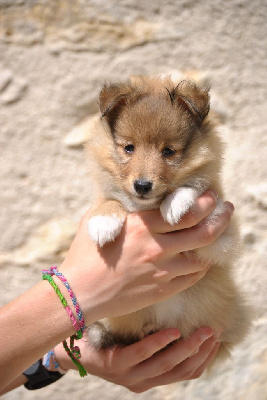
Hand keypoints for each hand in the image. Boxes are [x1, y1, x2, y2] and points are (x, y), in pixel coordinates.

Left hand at [54, 326, 220, 391]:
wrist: (74, 349)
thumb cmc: (111, 342)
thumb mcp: (137, 345)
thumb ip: (157, 341)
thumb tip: (181, 320)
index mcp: (152, 379)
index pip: (187, 374)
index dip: (205, 358)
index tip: (216, 338)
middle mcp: (144, 382)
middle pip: (181, 371)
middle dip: (201, 352)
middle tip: (213, 332)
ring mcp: (130, 375)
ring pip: (166, 365)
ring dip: (188, 348)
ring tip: (201, 331)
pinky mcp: (117, 364)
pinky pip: (142, 353)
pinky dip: (159, 343)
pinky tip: (172, 331)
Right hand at [60, 190, 233, 324]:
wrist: (79, 293)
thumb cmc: (84, 254)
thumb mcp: (96, 218)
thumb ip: (118, 204)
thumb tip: (131, 195)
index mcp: (142, 226)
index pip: (185, 211)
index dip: (205, 202)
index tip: (211, 196)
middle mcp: (157, 248)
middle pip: (203, 232)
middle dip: (221, 218)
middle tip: (226, 209)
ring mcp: (162, 272)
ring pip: (202, 257)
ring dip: (213, 244)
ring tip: (216, 234)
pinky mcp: (162, 291)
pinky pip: (192, 278)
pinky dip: (200, 267)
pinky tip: (200, 260)